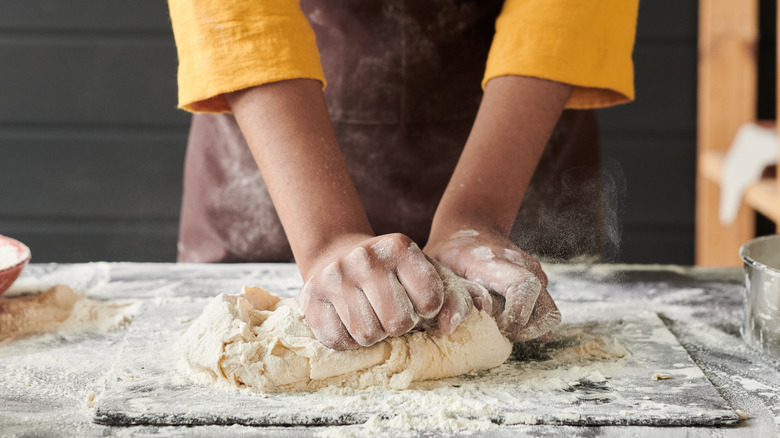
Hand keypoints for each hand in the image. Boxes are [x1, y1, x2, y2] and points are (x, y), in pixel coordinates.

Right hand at [299, 233, 473, 349]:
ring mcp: (334, 277)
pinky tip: (349, 320)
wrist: (336, 254)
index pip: (430, 300)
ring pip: (368, 336)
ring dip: (374, 334)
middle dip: (399, 325)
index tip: (417, 302)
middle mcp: (364, 257)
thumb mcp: (423, 271)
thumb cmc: (391, 272)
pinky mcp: (311, 298)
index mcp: (399, 247)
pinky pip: (339, 341)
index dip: (427, 310)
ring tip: (370, 314)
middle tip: (391, 313)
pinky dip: (349, 340)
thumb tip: (448, 326)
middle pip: (399, 323)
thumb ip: (452, 296)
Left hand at [424, 228, 560, 341]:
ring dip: (531, 331)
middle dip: (526, 332)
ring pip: (551, 315)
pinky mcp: (539, 282)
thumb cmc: (450, 253)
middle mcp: (524, 266)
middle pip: (547, 311)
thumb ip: (451, 296)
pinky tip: (508, 321)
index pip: (525, 287)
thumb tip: (452, 326)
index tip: (498, 326)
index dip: (517, 315)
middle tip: (500, 333)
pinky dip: (532, 323)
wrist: (469, 228)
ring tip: (504, 329)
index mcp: (497, 262)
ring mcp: (535, 274)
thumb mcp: (439, 271)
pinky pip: (545, 311)